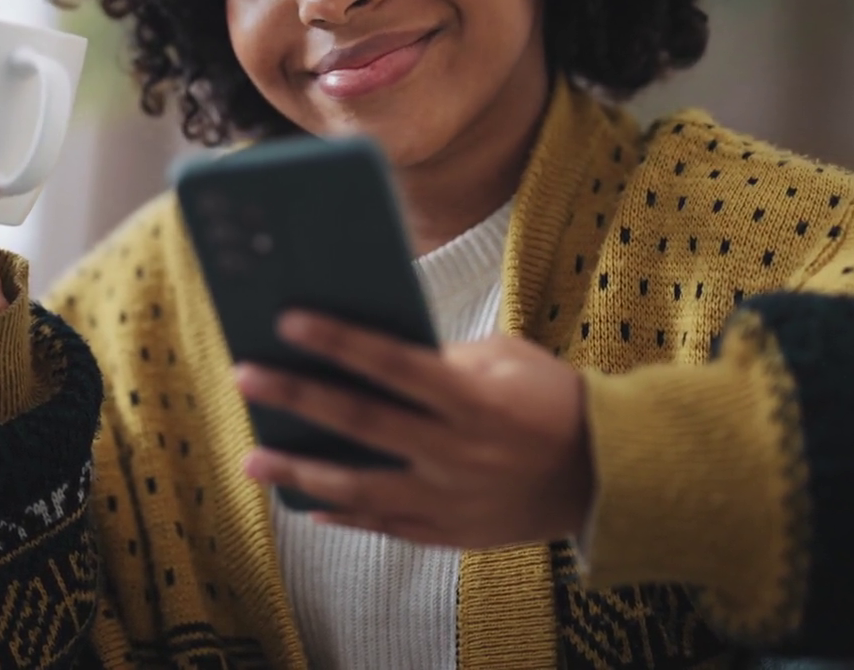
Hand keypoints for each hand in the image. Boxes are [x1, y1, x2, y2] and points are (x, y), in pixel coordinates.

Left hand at [235, 311, 592, 548]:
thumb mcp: (508, 360)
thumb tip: (374, 354)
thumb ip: (445, 358)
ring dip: (300, 473)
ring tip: (252, 459)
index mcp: (474, 399)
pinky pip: (385, 526)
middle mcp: (457, 451)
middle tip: (245, 377)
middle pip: (362, 421)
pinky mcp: (452, 533)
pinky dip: (343, 515)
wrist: (608, 476)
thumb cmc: (551, 400)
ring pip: (360, 488)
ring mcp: (451, 499)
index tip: (288, 320)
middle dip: (297, 398)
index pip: (393, 363)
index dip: (339, 341)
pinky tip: (306, 502)